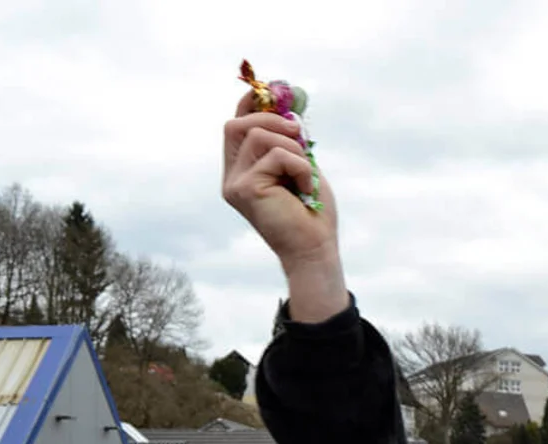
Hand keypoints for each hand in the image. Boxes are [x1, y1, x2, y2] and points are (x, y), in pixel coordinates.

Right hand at [221, 100, 348, 322]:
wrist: (315, 250)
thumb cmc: (312, 215)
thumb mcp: (302, 168)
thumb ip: (290, 142)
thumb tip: (290, 109)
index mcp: (242, 171)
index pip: (235, 127)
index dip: (249, 105)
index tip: (268, 91)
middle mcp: (232, 177)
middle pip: (236, 124)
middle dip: (270, 118)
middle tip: (298, 133)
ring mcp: (234, 184)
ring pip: (259, 136)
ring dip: (293, 150)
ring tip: (306, 176)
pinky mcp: (245, 189)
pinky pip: (277, 155)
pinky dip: (300, 167)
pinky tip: (305, 190)